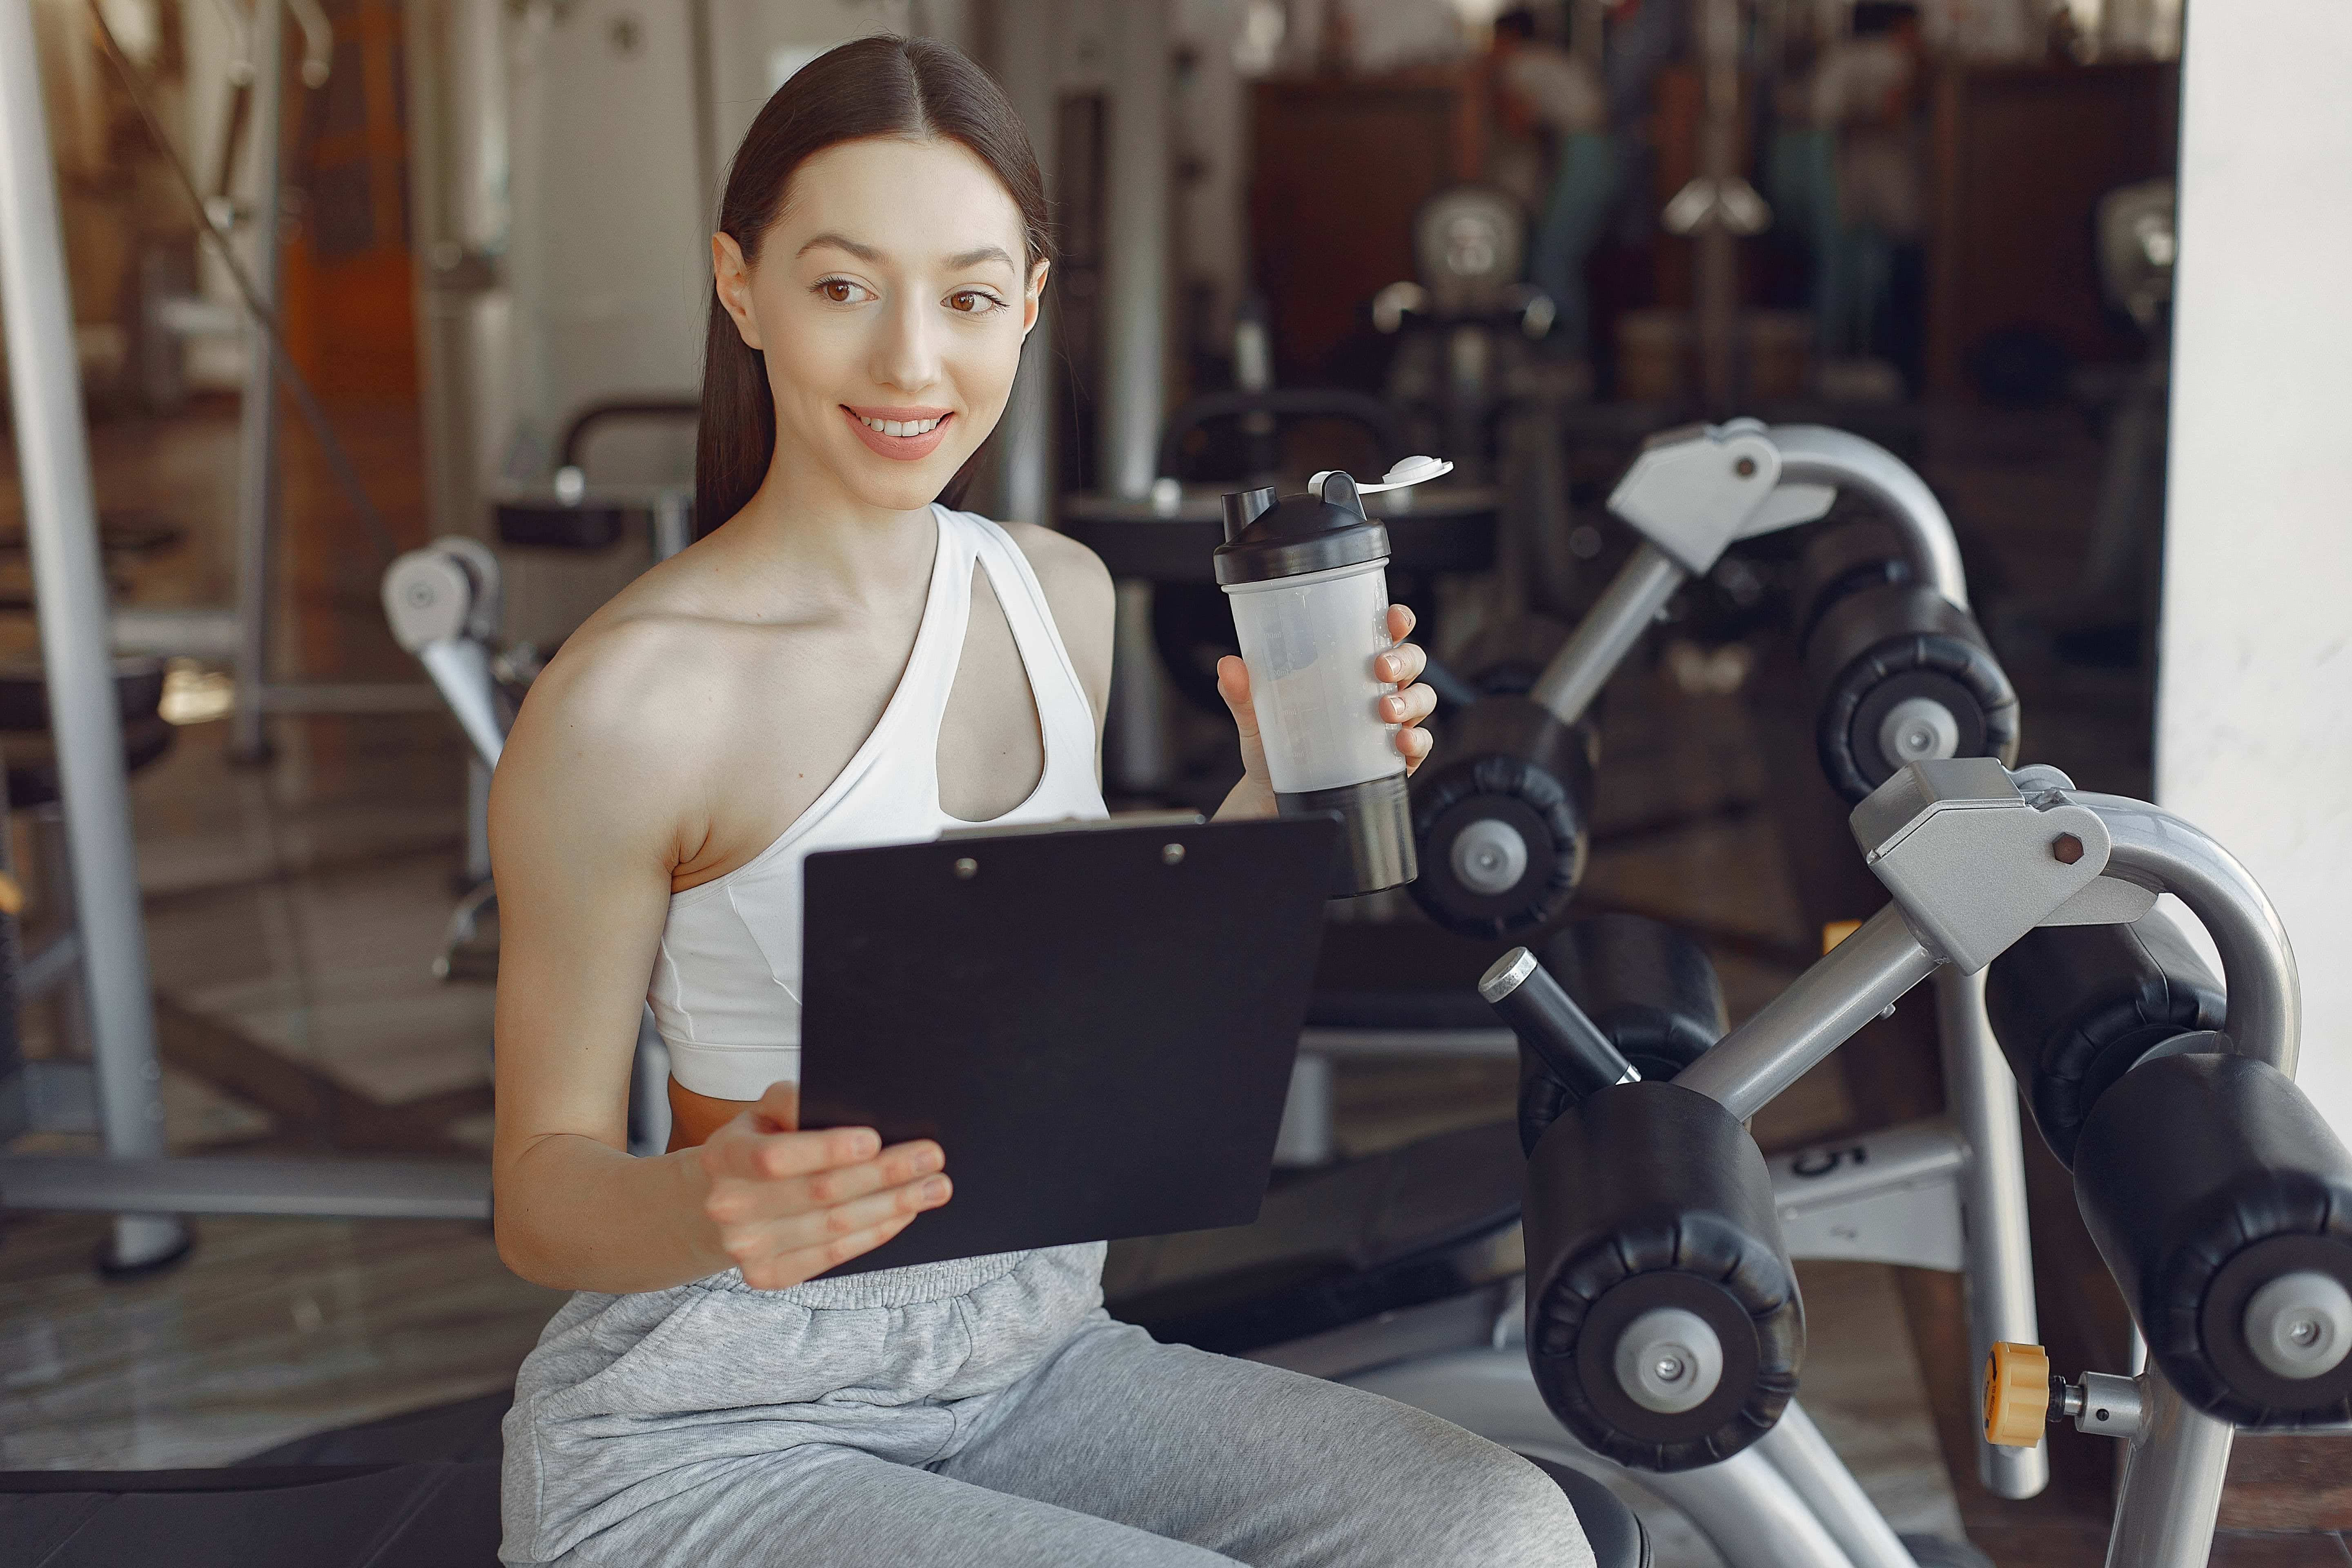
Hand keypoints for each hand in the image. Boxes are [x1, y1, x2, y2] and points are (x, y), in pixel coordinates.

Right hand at [695, 1083, 949, 1287]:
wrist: (720, 1200)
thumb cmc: (757, 1144)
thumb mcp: (762, 1112)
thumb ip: (793, 1101)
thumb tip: (849, 1103)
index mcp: (724, 1156)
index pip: (777, 1157)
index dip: (828, 1150)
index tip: (876, 1139)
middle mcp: (729, 1206)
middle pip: (820, 1193)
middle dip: (884, 1174)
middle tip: (933, 1160)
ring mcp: (746, 1248)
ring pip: (834, 1227)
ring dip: (892, 1206)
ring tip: (934, 1188)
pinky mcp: (768, 1275)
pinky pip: (833, 1255)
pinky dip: (874, 1233)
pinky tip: (903, 1214)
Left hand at [1214, 603, 1436, 820]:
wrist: (1272, 795)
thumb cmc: (1275, 744)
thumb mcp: (1256, 716)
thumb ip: (1242, 692)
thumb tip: (1228, 666)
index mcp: (1350, 667)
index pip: (1383, 633)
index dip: (1396, 620)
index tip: (1391, 618)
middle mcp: (1377, 691)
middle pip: (1412, 661)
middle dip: (1404, 659)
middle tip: (1381, 669)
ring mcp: (1390, 724)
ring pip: (1423, 699)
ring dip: (1411, 700)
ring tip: (1385, 710)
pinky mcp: (1394, 758)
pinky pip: (1421, 744)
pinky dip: (1416, 741)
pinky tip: (1400, 742)